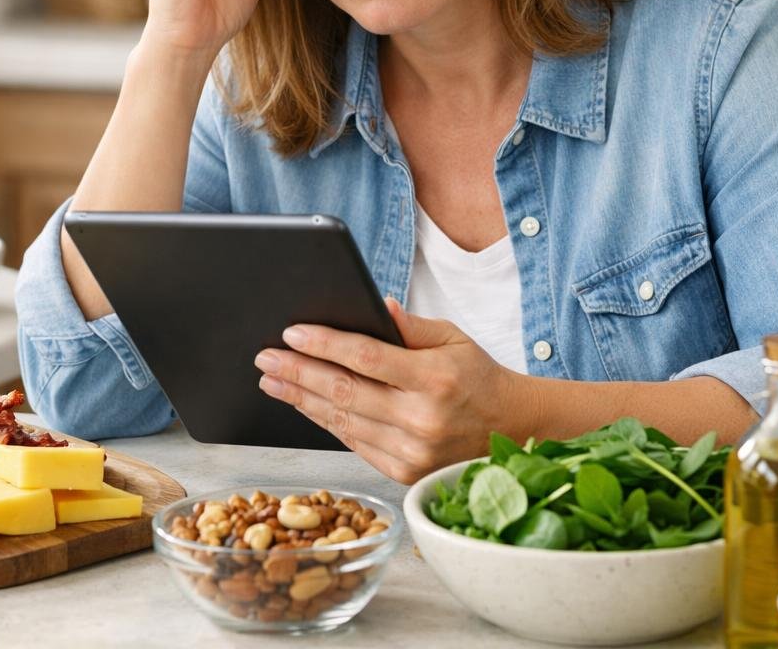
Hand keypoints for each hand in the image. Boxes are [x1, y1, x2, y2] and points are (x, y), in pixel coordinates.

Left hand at [254, 298, 524, 483]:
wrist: (511, 429)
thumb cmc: (478, 377)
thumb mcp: (453, 339)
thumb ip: (410, 326)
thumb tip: (376, 306)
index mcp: (435, 378)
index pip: (366, 357)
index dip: (324, 344)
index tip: (292, 333)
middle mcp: (422, 418)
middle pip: (345, 391)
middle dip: (298, 372)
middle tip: (266, 358)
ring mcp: (411, 450)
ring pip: (342, 420)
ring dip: (301, 399)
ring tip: (273, 381)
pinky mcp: (404, 472)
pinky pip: (353, 442)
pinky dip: (325, 422)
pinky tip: (304, 405)